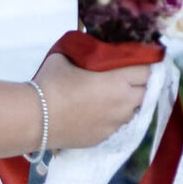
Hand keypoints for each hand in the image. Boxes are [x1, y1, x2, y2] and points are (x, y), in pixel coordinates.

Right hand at [33, 52, 150, 149]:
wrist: (35, 118)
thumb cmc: (52, 83)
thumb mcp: (68, 55)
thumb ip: (87, 49)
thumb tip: (92, 45)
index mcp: (118, 81)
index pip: (147, 71)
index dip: (145, 64)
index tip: (139, 60)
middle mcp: (122, 104)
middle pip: (145, 92)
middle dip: (140, 83)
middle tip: (127, 75)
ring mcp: (114, 124)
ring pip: (134, 110)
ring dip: (130, 101)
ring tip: (115, 94)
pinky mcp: (104, 138)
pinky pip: (119, 125)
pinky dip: (116, 116)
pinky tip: (102, 110)